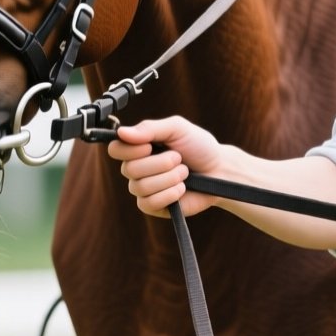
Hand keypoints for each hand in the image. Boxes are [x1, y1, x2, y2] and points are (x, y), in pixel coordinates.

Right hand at [108, 116, 226, 217]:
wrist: (219, 171)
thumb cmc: (198, 146)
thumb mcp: (177, 128)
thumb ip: (150, 128)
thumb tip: (122, 132)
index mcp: (139, 148)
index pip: (115, 149)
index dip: (130, 150)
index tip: (150, 146)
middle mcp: (137, 169)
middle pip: (129, 169)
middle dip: (160, 163)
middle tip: (179, 159)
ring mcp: (144, 189)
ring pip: (140, 187)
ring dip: (169, 178)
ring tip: (184, 173)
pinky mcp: (154, 207)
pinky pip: (149, 203)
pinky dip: (170, 194)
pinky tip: (182, 189)